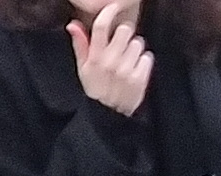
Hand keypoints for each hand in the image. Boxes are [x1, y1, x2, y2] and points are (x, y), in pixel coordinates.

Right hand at [71, 0, 151, 116]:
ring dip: (135, 50)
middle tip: (121, 47)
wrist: (108, 118)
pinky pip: (148, 57)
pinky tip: (136, 71)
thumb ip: (80, 44)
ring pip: (138, 43)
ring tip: (128, 62)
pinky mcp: (140, 78)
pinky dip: (144, 62)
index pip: (101, 25)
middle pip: (125, 29)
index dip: (109, 12)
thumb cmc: (96, 90)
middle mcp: (111, 62)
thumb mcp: (83, 69)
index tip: (113, 8)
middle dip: (125, 36)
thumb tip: (72, 24)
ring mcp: (126, 70)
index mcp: (95, 57)